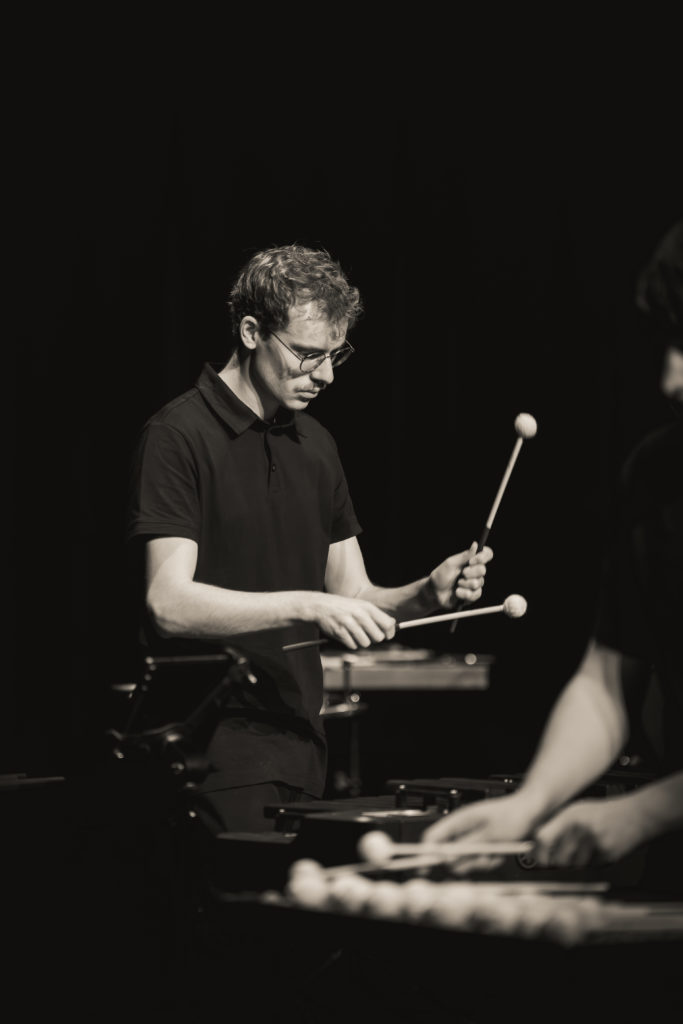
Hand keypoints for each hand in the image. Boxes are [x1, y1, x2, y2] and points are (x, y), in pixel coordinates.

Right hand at [307, 593, 396, 649]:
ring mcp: (349, 624)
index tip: (387, 635)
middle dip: (374, 639)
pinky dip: (351, 643)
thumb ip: (376, 615)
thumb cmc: (343, 607)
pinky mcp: (340, 633)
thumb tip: (392, 627)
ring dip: (361, 641)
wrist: (320, 605)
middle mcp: (360, 615)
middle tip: (368, 634)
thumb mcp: (360, 605)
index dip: (390, 633)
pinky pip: (353, 646)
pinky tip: (346, 634)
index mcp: (367, 607)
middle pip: (378, 637)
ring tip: (355, 633)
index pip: (387, 624)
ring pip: (366, 643)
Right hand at [421, 792, 537, 874]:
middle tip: (481, 860)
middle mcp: (464, 828)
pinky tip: (500, 853)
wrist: (533, 811)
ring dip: (480, 862)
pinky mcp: (483, 844)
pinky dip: (489, 861)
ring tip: (495, 854)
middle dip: (465, 862)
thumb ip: (467, 848)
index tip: (425, 868)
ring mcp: (473, 837)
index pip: (434, 837)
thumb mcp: (490, 835)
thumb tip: (447, 860)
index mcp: (459, 820)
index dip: (427, 852)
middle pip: (450, 854)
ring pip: (466, 860)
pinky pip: (479, 860)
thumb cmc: (513, 815)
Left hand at [428, 542, 493, 607]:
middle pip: (483, 570)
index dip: (483, 557)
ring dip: (465, 584)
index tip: (472, 561)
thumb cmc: (440, 576)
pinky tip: (457, 592)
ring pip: (479, 583)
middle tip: (462, 574)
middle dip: (470, 573)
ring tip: (457, 584)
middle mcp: (475, 571)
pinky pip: (476, 594)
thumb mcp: (450, 564)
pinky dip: (464, 593)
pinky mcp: (473, 595)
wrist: (434, 593)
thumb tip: (475, 544)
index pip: (486, 554)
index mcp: (470, 561)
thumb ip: (464, 556)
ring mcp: (475, 583)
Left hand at [533, 795, 647, 867]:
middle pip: (557, 857)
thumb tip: (537, 841)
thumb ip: (558, 823)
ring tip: (582, 851)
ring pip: (573, 866)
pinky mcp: (607, 855)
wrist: (636, 815)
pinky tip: (596, 851)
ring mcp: (595, 842)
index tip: (537, 857)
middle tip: (558, 859)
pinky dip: (590, 864)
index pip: (543, 837)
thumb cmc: (604, 812)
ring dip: (574, 864)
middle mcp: (581, 828)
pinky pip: (590, 868)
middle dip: (556, 862)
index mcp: (570, 815)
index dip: (537, 851)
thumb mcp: (578, 809)